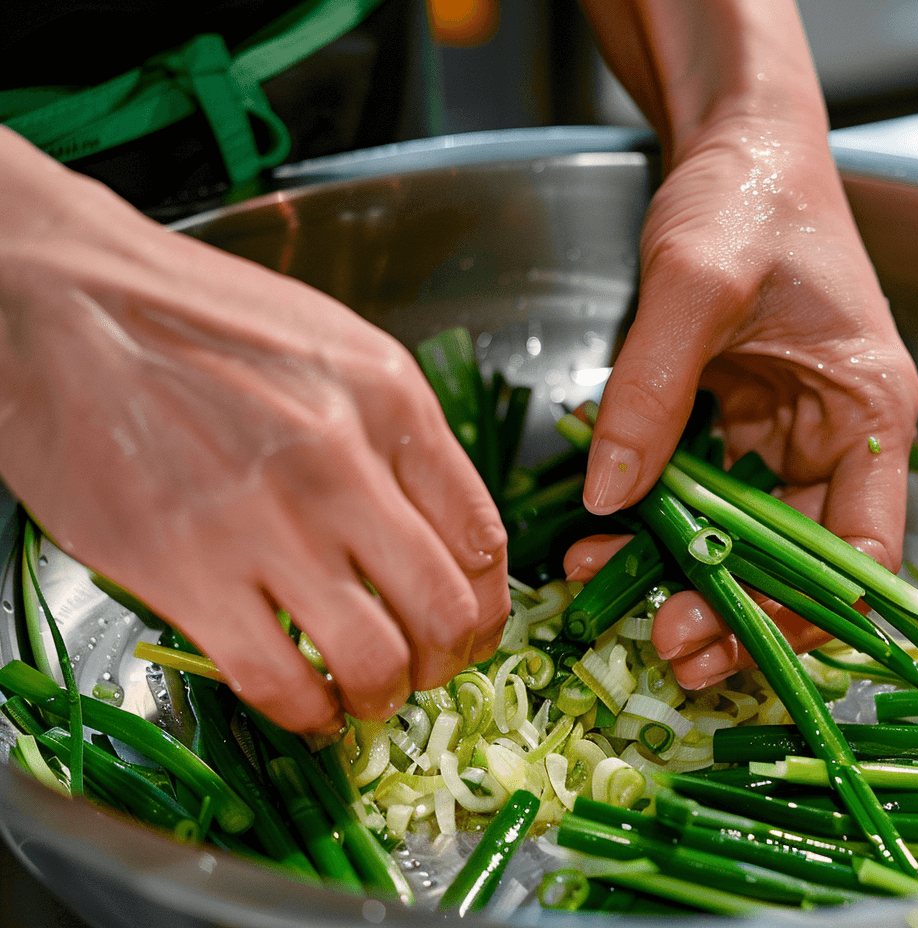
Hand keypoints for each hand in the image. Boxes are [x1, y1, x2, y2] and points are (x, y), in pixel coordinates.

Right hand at [0, 129, 509, 732]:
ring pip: (375, 661)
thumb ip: (395, 434)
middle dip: (449, 663)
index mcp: (391, 401)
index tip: (472, 627)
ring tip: (366, 696)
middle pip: (447, 610)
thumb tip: (436, 527)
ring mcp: (267, 522)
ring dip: (384, 697)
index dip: (488, 606)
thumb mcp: (332, 347)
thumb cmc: (196, 317)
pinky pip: (277, 682)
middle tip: (427, 673)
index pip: (483, 538)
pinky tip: (305, 707)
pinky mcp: (185, 572)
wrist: (59, 301)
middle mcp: (344, 464)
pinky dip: (307, 715)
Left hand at [579, 115, 917, 687]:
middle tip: (667, 647)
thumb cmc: (745, 193)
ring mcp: (782, 430)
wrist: (732, 143)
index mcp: (867, 409)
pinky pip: (702, 491)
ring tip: (615, 599)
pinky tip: (604, 538)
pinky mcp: (736, 419)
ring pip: (745, 535)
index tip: (738, 640)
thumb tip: (612, 497)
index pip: (866, 546)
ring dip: (687, 575)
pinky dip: (659, 522)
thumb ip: (653, 389)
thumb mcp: (696, 281)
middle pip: (800, 557)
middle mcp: (833, 432)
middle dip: (737, 611)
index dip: (812, 609)